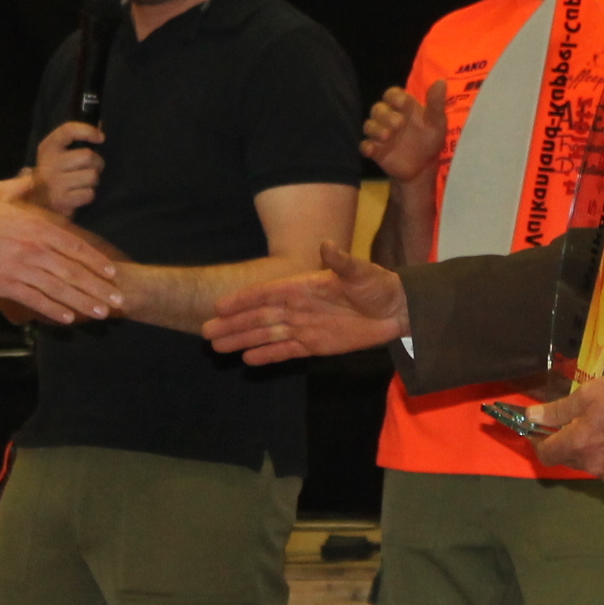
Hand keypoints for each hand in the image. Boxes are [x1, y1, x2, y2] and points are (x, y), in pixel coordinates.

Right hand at [0, 178, 123, 325]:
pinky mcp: (4, 286)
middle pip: (73, 271)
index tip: (111, 271)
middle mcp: (33, 249)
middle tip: (117, 298)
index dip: (94, 259)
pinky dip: (54, 310)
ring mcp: (20, 269)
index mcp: (34, 225)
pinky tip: (69, 318)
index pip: (74, 245)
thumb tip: (30, 179)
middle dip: (97, 286)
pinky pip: (35, 300)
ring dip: (83, 302)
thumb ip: (19, 188)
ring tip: (102, 312)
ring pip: (59, 289)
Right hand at [32, 120, 102, 211]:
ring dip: (93, 180)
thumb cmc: (54, 173)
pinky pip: (89, 194)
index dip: (88, 131)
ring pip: (92, 176)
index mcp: (48, 147)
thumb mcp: (58, 153)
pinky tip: (79, 194)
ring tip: (84, 182)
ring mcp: (55, 183)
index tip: (100, 137)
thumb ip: (77, 139)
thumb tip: (100, 125)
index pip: (69, 130)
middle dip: (97, 163)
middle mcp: (49, 163)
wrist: (36, 201)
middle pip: (88, 156)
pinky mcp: (62, 201)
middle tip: (91, 168)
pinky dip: (88, 194)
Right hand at [203, 244, 407, 364]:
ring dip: (243, 340)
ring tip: (218, 346)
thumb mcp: (362, 272)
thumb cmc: (379, 286)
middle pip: (259, 316)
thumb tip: (327, 244)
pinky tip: (247, 360)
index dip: (244, 299)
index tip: (220, 306)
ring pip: (266, 334)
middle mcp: (297, 306)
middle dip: (233, 324)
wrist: (397, 310)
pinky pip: (285, 351)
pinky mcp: (314, 345)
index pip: (267, 293)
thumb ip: (342, 262)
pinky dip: (267, 356)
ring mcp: (304, 326)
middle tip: (206, 331)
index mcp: (303, 286)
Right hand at [361, 80, 449, 183]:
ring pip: (369, 125)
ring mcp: (380, 134)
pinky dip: (366, 147)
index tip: (401, 102)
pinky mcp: (375, 150)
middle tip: (399, 124)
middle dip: (385, 115)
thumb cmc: (430, 139)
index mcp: (403, 107)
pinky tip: (371, 150)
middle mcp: (388, 118)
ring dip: (376, 129)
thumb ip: (436, 103)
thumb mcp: (437, 122)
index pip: (392, 95)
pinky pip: (365, 145)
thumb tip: (441, 81)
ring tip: (387, 136)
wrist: (424, 166)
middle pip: (378, 109)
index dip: (394, 96)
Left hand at [531, 372, 603, 483]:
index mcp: (579, 444)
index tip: (540, 433)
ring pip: (591, 466)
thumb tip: (530, 416)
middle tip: (578, 425)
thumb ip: (557, 410)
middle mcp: (593, 465)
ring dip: (590, 454)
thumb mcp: (586, 395)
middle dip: (567, 444)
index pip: (547, 454)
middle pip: (569, 459)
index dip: (539, 443)